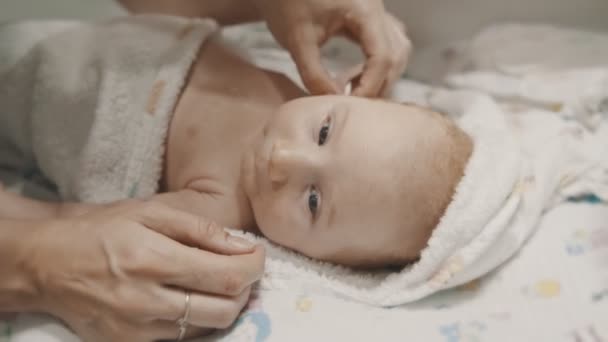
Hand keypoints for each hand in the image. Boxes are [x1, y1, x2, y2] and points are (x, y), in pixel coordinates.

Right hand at [23, 200, 263, 341]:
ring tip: (215, 282)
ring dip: (224, 304)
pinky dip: (198, 318)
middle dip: (245, 288)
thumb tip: (244, 247)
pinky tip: (189, 298)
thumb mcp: (151, 213)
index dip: (254, 267)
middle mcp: (147, 301)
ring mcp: (138, 330)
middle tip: (240, 269)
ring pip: (208, 327)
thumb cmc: (103, 230)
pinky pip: (183, 338)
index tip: (257, 255)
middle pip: (225, 310)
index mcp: (153, 260)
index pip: (226, 277)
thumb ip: (201, 231)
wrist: (49, 264)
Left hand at [253, 0, 410, 96]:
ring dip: (381, 76)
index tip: (350, 105)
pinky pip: (386, 45)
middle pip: (396, 56)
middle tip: (352, 104)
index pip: (383, 57)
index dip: (370, 86)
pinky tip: (353, 78)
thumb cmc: (287, 3)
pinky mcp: (369, 19)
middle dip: (378, 85)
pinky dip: (376, 66)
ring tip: (353, 92)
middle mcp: (377, 9)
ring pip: (397, 51)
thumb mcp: (298, 40)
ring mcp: (377, 13)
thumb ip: (314, 74)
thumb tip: (334, 101)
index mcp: (365, 10)